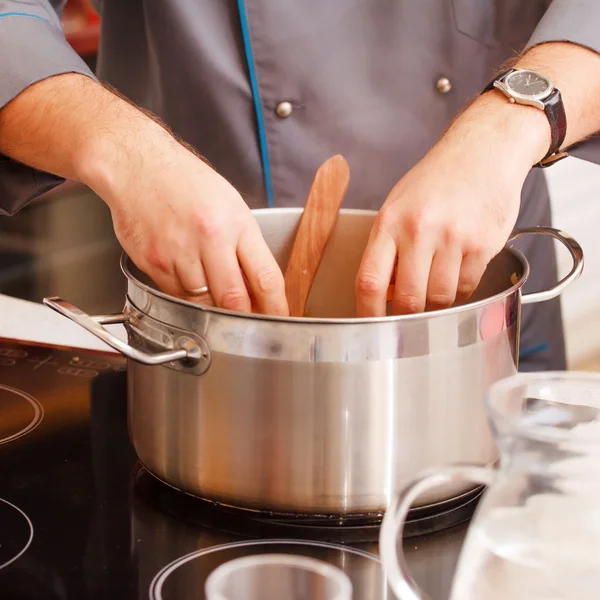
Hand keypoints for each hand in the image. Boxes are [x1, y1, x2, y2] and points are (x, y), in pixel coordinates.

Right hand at [89, 128, 289, 315]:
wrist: (137, 165)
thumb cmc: (186, 182)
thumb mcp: (231, 205)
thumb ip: (246, 246)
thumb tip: (257, 287)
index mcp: (236, 223)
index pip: (265, 277)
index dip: (276, 307)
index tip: (279, 320)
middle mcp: (209, 238)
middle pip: (234, 300)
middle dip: (244, 319)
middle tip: (250, 325)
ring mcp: (178, 253)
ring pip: (203, 304)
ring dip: (213, 309)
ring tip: (212, 292)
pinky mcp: (153, 263)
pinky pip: (177, 296)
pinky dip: (187, 298)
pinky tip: (188, 279)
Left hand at [355, 92, 549, 316]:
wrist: (484, 150)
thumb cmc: (436, 181)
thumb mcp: (398, 206)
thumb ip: (388, 249)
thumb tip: (384, 295)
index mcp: (390, 222)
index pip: (370, 281)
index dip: (367, 313)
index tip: (369, 329)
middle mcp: (420, 230)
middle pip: (409, 300)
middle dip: (408, 318)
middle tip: (409, 318)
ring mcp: (454, 238)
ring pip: (441, 299)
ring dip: (437, 304)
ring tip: (437, 284)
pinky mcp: (484, 244)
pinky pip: (468, 287)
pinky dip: (461, 289)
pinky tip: (459, 270)